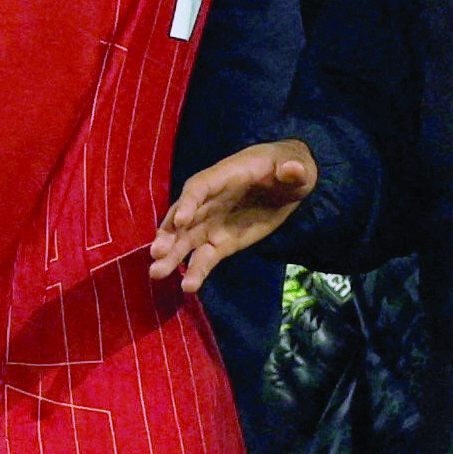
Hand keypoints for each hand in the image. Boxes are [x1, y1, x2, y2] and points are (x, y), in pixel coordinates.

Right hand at [149, 137, 319, 292]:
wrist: (287, 182)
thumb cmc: (288, 167)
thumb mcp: (296, 167)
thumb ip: (292, 170)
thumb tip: (291, 171)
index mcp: (223, 177)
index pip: (198, 188)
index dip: (188, 204)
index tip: (180, 222)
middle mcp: (210, 201)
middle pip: (183, 217)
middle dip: (169, 234)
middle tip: (156, 254)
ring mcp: (213, 223)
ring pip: (187, 239)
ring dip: (172, 256)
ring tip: (157, 273)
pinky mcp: (222, 242)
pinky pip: (205, 257)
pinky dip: (196, 270)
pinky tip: (188, 286)